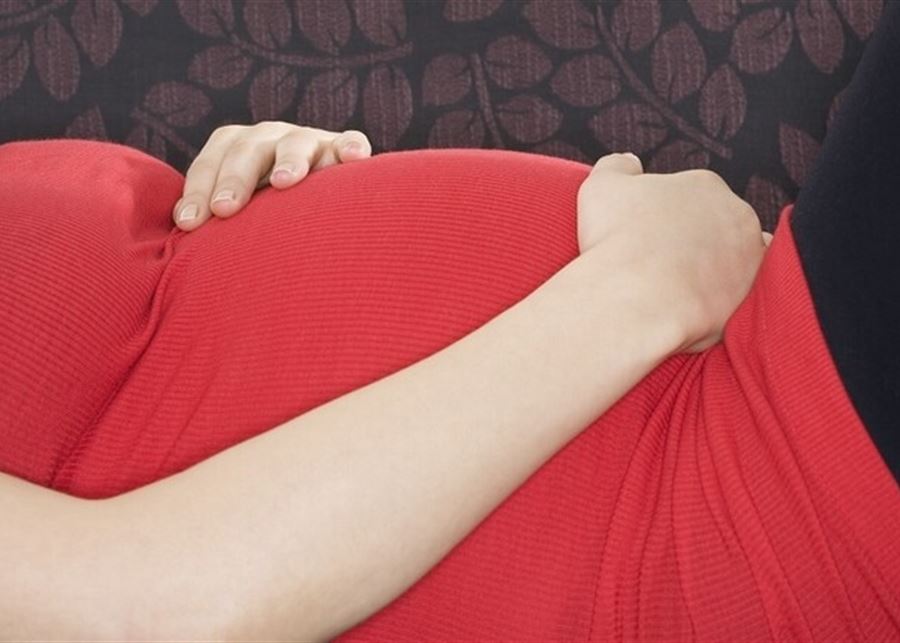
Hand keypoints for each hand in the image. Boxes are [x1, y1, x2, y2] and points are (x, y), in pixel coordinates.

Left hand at [173, 121, 372, 230]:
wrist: (319, 203)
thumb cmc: (266, 218)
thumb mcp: (239, 213)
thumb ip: (215, 218)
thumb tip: (179, 234)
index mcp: (239, 148)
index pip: (212, 162)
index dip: (198, 190)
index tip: (189, 224)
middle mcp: (272, 139)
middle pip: (248, 149)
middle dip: (235, 178)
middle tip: (224, 209)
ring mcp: (311, 142)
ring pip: (297, 143)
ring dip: (289, 160)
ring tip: (283, 182)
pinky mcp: (345, 150)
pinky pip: (351, 143)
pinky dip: (352, 147)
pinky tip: (354, 157)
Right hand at [577, 152, 772, 353]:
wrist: (635, 298)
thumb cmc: (616, 241)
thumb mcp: (601, 186)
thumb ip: (617, 166)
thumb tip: (629, 163)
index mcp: (704, 184)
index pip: (693, 194)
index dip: (667, 215)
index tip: (648, 235)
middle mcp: (736, 214)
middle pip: (719, 224)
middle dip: (695, 239)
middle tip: (662, 261)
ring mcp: (749, 256)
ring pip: (736, 258)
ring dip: (716, 267)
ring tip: (680, 285)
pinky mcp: (751, 296)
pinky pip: (741, 295)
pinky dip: (722, 298)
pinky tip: (694, 305)